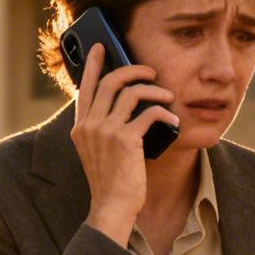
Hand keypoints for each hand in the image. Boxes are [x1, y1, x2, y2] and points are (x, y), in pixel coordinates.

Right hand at [71, 43, 177, 245]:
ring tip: (168, 96)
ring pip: (131, 93)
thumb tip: (126, 103)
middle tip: (150, 71)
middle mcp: (89, 125)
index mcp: (81, 127)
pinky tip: (173, 122)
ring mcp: (105, 132)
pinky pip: (149, 113)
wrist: (112, 207)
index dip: (92, 65)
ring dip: (154, 91)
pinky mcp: (125, 140)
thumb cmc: (112, 181)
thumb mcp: (100, 151)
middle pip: (110, 82)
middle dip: (133, 70)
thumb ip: (105, 128)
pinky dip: (164, 114)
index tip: (100, 47)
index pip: (85, 87)